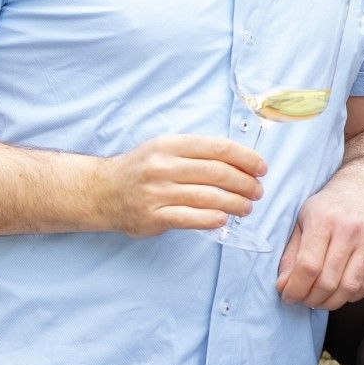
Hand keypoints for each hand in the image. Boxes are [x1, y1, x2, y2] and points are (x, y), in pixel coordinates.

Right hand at [96, 135, 264, 237]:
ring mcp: (157, 192)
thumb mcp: (164, 149)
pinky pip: (188, 218)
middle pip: (216, 172)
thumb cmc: (141, 169)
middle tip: (258, 190)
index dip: (244, 158)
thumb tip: (238, 162)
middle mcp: (163, 166)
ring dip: (234, 203)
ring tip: (247, 207)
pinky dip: (210, 219)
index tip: (261, 167)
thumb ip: (195, 153)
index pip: (217, 148)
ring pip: (207, 196)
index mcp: (170, 145)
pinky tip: (224, 219)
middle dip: (244, 182)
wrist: (102, 191)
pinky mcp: (152, 216)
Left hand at [276, 177, 363, 309]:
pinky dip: (351, 297)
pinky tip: (340, 293)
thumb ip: (292, 253)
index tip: (288, 296)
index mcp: (323, 220)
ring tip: (320, 300)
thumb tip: (284, 285)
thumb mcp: (304, 219)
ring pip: (349, 287)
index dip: (296, 288)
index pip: (308, 265)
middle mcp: (349, 230)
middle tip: (304, 300)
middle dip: (311, 299)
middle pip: (328, 280)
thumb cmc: (330, 205)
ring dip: (331, 303)